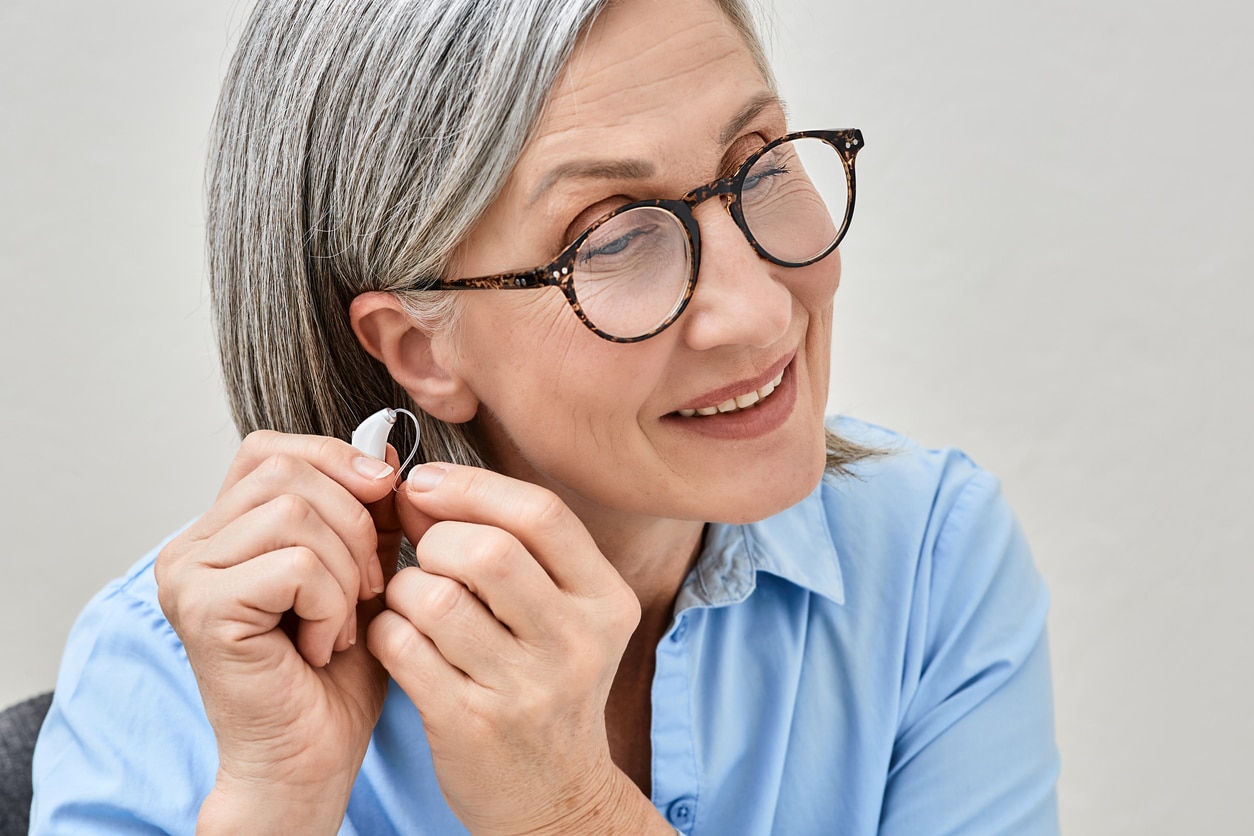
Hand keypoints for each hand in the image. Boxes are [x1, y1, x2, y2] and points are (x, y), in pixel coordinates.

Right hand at [154, 431, 402, 832]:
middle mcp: (190, 546)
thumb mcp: (363, 572)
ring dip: (346, 572)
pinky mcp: (204, 608)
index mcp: (221, 530)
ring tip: (340, 624)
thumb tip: (385, 450)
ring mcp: (188, 575)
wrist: (310, 760)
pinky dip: (331, 605)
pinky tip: (321, 646)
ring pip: (297, 514)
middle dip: (355, 524)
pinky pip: (297, 565)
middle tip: (366, 588)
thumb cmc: (334, 676)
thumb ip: (368, 512)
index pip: (272, 450)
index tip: (383, 496)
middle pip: (290, 473)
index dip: (335, 459)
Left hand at [369, 463, 667, 834]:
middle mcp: (577, 643)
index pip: (541, 514)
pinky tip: (399, 638)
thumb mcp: (556, 615)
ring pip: (436, 598)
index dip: (473, 486)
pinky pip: (403, 647)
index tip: (425, 484)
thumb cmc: (546, 685)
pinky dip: (387, 630)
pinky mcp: (472, 726)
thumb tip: (419, 486)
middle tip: (425, 556)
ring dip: (404, 589)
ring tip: (411, 602)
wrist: (554, 796)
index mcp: (606, 601)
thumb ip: (503, 546)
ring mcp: (526, 690)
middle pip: (486, 552)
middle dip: (436, 540)